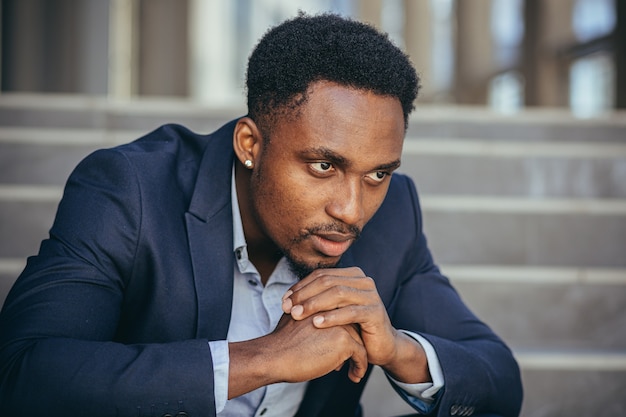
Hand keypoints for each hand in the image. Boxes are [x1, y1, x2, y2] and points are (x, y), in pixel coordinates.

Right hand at [227, 312, 366, 398]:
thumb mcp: (294, 321)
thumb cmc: (280, 344)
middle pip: (353, 328)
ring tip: (354, 370)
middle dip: (353, 346)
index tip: (342, 350)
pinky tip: (354, 376)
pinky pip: (361, 354)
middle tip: (351, 361)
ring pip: (359, 341)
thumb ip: (307, 320)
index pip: (341, 317)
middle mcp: (333, 311)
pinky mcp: (344, 340)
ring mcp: (340, 325)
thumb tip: (314, 330)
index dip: (343, 334)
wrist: (274, 356)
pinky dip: (360, 367)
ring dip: (358, 358)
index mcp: (321, 305)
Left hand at [282, 267, 429, 383]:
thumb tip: (287, 297)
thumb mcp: (334, 310)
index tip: (284, 300)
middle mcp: (363, 281)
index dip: (300, 286)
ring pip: (338, 294)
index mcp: (352, 275)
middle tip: (287, 308)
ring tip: (298, 315)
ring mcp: (371, 295)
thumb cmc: (353, 327)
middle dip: (304, 295)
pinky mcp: (375, 312)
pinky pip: (351, 312)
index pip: (321, 275)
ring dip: (314, 304)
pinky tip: (316, 324)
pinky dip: (332, 317)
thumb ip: (317, 299)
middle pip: (328, 282)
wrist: (380, 346)